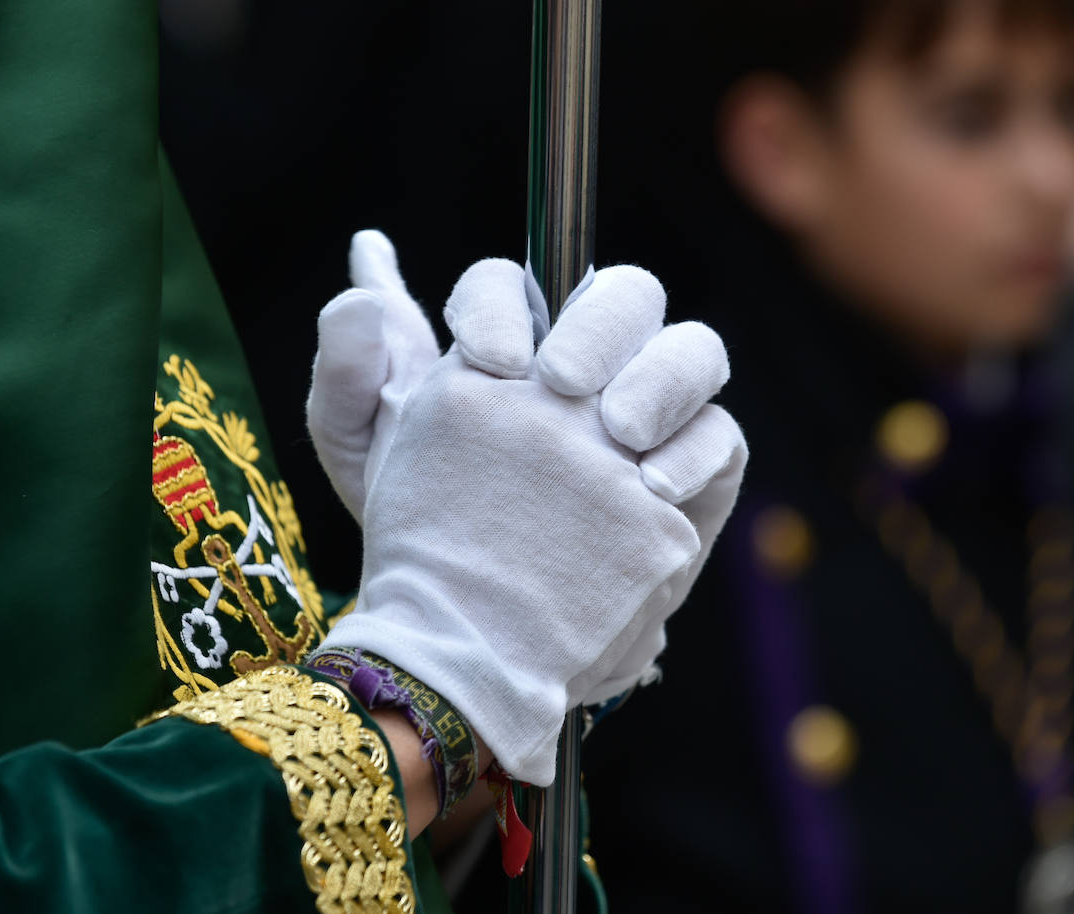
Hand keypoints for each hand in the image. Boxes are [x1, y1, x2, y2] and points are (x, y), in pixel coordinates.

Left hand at [318, 257, 746, 784]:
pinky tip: (650, 487)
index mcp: (507, 346)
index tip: (481, 360)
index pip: (515, 282)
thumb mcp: (358, 449)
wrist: (476, 633)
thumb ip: (352, 362)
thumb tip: (366, 257)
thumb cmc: (417, 529)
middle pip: (628, 293)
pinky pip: (722, 439)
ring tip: (615, 431)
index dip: (502, 302)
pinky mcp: (689, 481)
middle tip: (559, 383)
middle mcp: (585, 370)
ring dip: (662, 376)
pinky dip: (695, 451)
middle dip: (601, 324)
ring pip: (694, 351)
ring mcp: (644, 422)